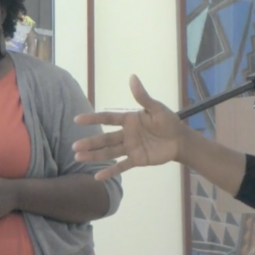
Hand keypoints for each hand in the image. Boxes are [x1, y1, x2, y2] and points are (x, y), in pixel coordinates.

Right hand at [72, 75, 186, 179]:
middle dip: (90, 143)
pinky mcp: (137, 160)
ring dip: (94, 156)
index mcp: (129, 120)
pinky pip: (122, 166)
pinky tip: (97, 177)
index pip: (108, 118)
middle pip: (105, 138)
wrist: (179, 139)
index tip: (77, 119)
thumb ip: (142, 96)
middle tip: (74, 146)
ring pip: (109, 152)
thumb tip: (132, 77)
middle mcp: (126, 134)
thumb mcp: (156, 108)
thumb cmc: (168, 121)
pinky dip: (110, 172)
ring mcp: (130, 148)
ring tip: (78, 158)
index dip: (93, 119)